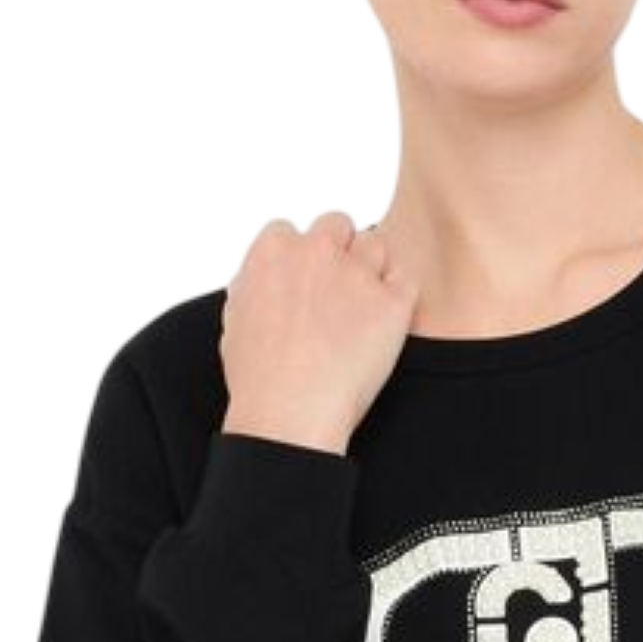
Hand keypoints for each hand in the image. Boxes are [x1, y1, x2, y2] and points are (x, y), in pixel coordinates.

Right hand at [220, 213, 417, 452]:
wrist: (289, 414)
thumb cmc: (258, 380)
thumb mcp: (235, 320)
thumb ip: (256, 285)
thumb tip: (266, 280)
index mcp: (274, 249)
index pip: (297, 232)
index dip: (304, 262)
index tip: (307, 290)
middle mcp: (318, 250)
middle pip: (339, 227)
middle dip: (340, 255)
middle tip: (337, 299)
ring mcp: (358, 275)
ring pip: (376, 247)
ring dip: (372, 273)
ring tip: (361, 316)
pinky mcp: (392, 304)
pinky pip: (407, 283)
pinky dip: (399, 301)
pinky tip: (384, 328)